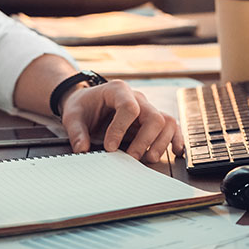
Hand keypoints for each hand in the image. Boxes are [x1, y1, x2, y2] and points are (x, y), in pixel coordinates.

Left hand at [59, 80, 183, 162]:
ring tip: (148, 158)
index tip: (109, 147)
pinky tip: (175, 152)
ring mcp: (148, 109)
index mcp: (118, 90)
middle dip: (144, 140)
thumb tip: (82, 149)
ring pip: (167, 122)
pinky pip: (172, 128)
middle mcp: (138, 98)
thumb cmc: (83, 106)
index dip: (121, 129)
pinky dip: (175, 140)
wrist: (89, 102)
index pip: (129, 107)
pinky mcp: (152, 121)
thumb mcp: (73, 115)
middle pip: (153, 116)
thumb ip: (76, 131)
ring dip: (161, 143)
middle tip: (131, 157)